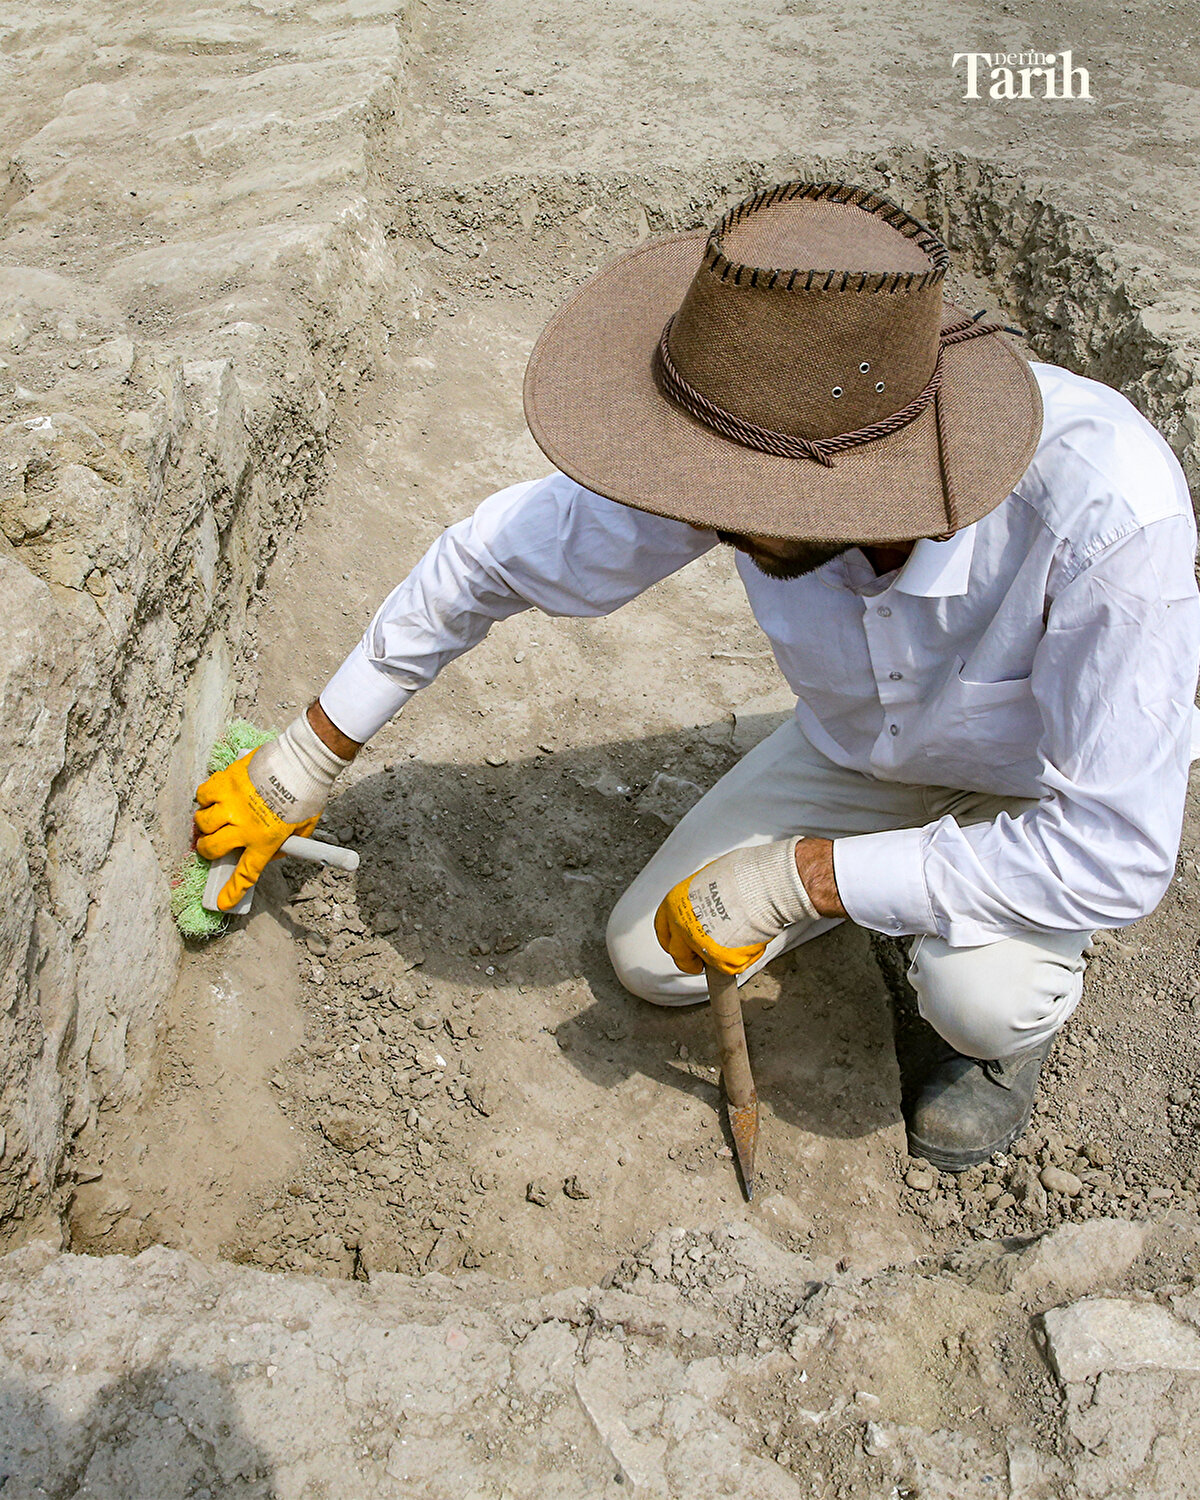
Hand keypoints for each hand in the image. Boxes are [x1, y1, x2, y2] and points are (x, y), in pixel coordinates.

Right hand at [193, 710, 349, 910]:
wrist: (302, 761)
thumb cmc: (307, 792)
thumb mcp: (304, 827)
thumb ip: (287, 844)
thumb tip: (272, 851)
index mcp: (265, 840)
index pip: (245, 874)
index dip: (232, 891)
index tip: (223, 902)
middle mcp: (244, 825)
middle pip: (212, 848)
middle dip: (208, 851)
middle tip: (211, 847)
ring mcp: (231, 803)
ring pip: (203, 822)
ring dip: (206, 823)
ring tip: (215, 818)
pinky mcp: (225, 781)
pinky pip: (203, 794)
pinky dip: (206, 797)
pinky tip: (215, 796)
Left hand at [654, 837, 833, 976]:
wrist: (760, 885)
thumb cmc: (741, 875)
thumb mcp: (708, 879)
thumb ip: (701, 898)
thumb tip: (707, 904)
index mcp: (675, 904)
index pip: (663, 929)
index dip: (672, 940)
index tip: (679, 945)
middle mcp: (681, 925)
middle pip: (678, 954)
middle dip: (690, 960)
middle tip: (703, 959)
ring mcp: (699, 944)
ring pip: (703, 964)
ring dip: (716, 960)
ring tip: (736, 945)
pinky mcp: (719, 959)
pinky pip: (729, 966)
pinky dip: (740, 959)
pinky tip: (750, 942)